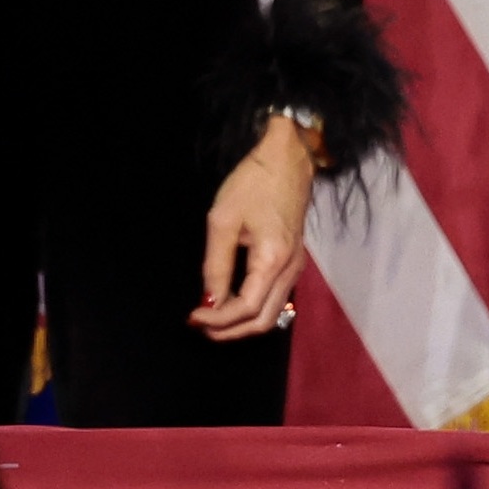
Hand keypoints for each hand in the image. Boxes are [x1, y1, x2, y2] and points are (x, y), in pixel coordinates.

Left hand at [189, 116, 316, 341]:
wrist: (287, 158)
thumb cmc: (253, 184)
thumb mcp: (223, 221)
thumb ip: (215, 265)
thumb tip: (208, 302)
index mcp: (273, 259)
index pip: (246, 308)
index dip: (217, 320)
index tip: (191, 316)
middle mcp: (291, 268)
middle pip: (264, 320)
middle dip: (230, 331)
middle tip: (200, 325)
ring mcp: (297, 265)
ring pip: (273, 313)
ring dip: (242, 323)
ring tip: (211, 317)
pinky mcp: (295, 260)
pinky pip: (276, 298)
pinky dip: (253, 310)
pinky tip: (231, 302)